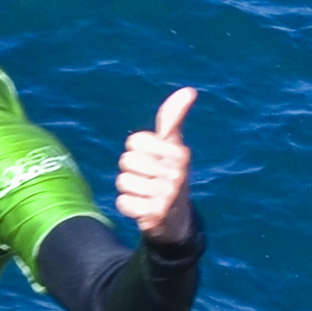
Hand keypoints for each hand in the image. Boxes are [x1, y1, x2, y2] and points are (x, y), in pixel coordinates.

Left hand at [115, 87, 198, 242]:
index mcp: (179, 152)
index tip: (152, 159)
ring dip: (130, 190)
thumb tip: (189, 90)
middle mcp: (176, 173)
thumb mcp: (173, 146)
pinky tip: (143, 208)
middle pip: (126, 161)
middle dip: (132, 171)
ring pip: (122, 182)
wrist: (176, 220)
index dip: (137, 150)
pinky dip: (128, 207)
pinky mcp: (155, 214)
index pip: (135, 140)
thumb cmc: (169, 175)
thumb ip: (173, 118)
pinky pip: (122, 202)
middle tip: (148, 180)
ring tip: (146, 194)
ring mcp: (167, 195)